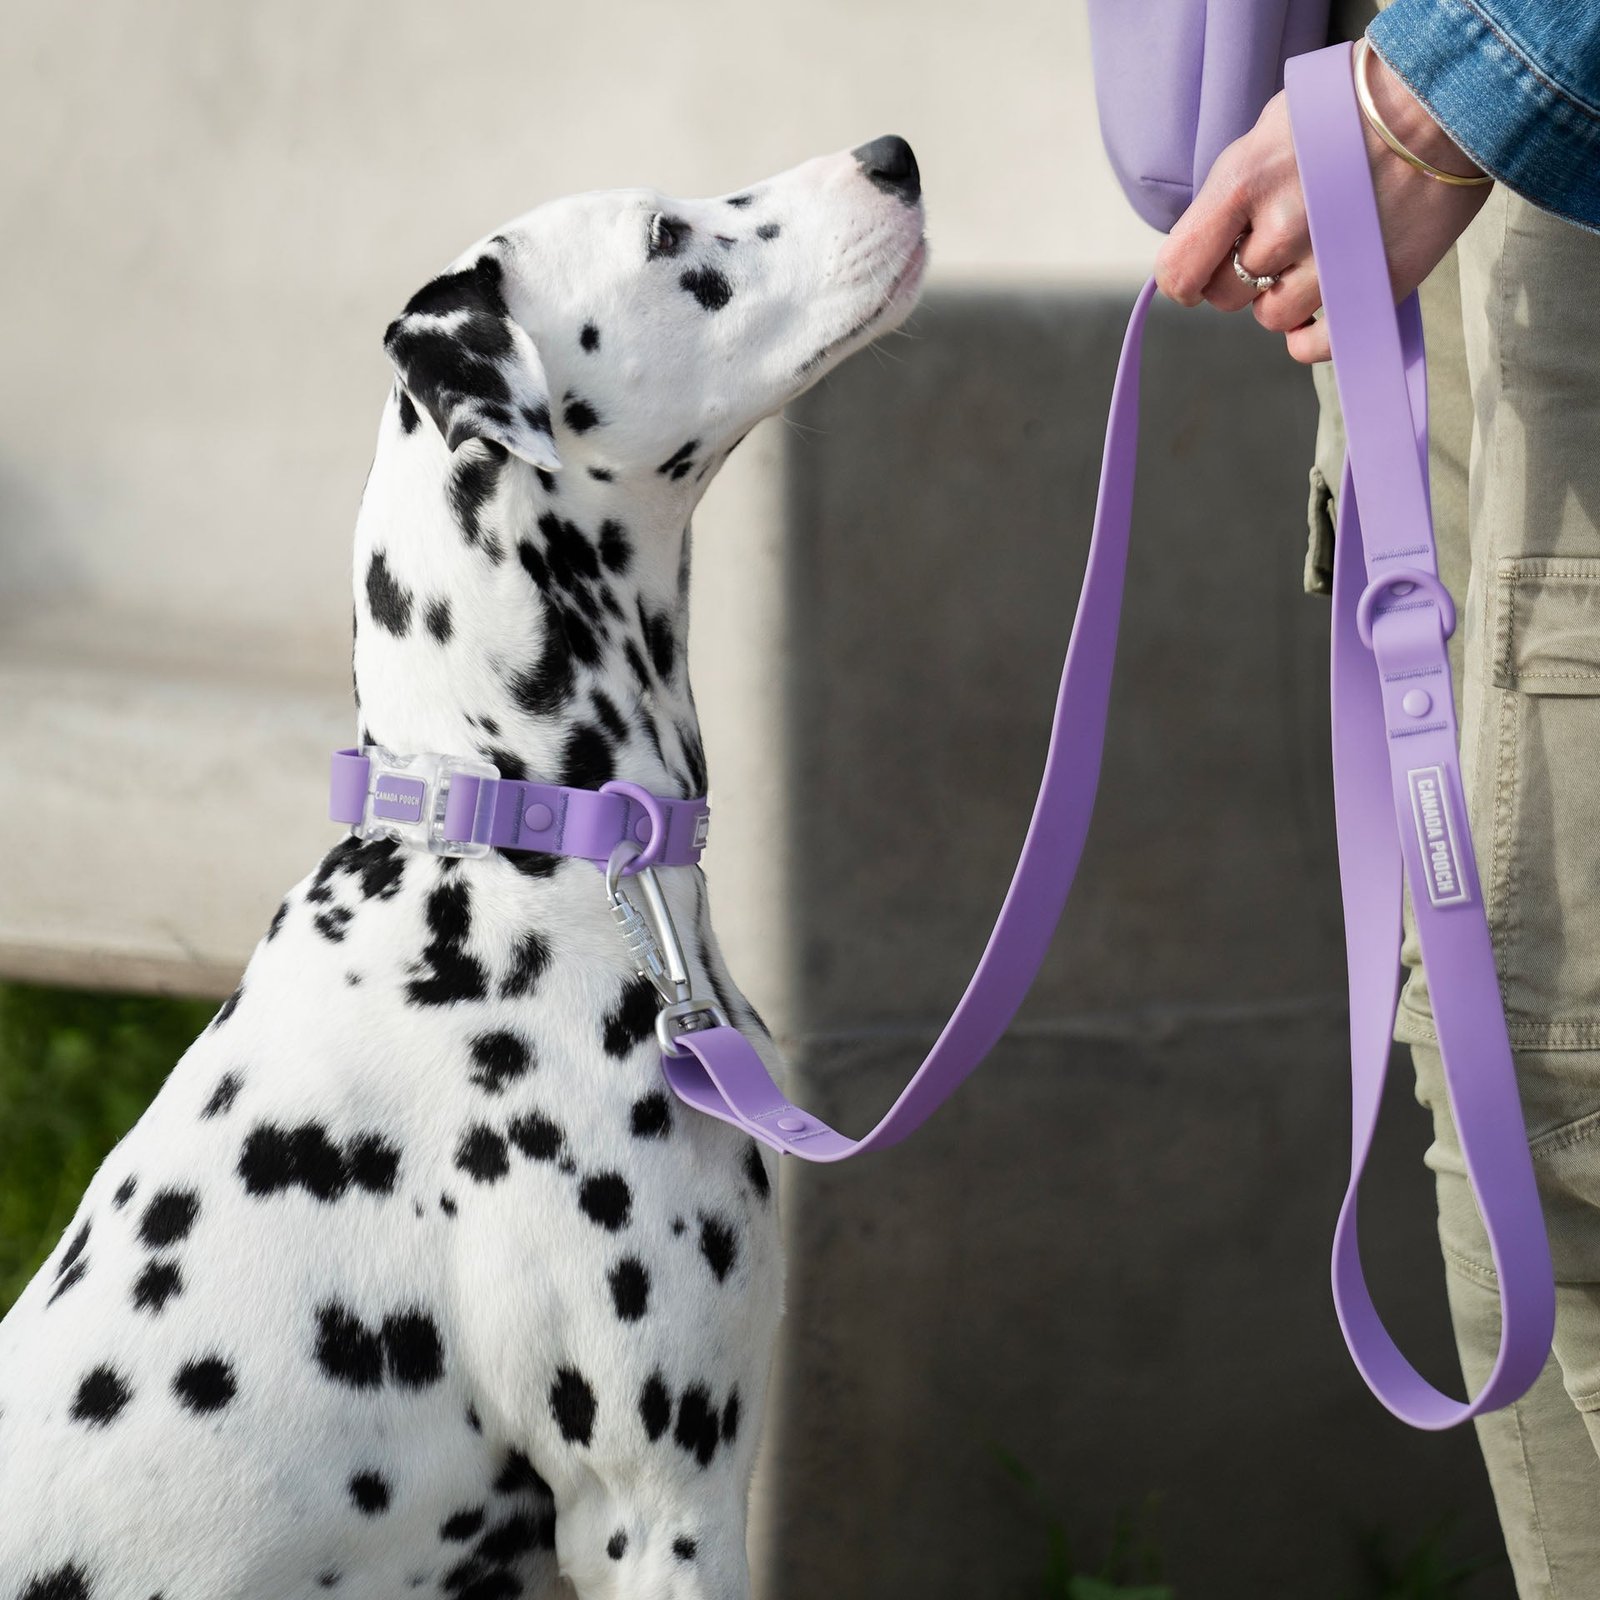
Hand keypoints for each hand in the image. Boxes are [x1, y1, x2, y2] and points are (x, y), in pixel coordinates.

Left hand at [1153, 47, 1490, 362]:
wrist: (1443, 100)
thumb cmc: (1351, 108)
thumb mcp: (1271, 130)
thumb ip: (1234, 191)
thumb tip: (1209, 240)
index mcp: (1244, 183)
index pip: (1180, 267)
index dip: (1186, 278)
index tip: (1201, 273)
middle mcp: (1281, 229)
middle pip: (1226, 295)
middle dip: (1241, 278)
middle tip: (1276, 245)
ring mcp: (1328, 263)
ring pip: (1271, 317)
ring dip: (1283, 298)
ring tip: (1315, 255)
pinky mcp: (1370, 287)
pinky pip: (1313, 345)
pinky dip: (1310, 337)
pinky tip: (1319, 311)